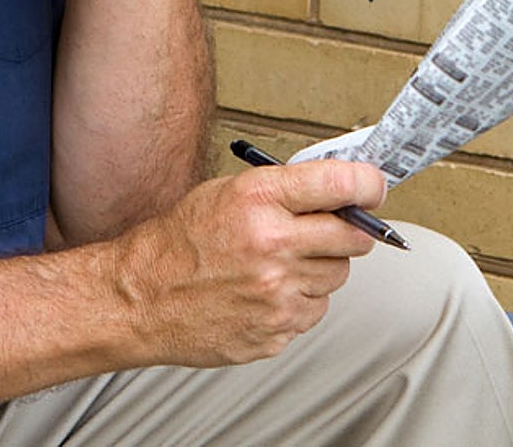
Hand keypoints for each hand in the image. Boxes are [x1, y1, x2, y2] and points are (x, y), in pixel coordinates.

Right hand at [107, 160, 386, 367]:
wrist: (140, 298)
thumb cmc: (180, 242)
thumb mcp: (227, 192)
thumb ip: (285, 190)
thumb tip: (341, 188)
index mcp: (259, 200)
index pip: (342, 183)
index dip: (368, 185)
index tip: (373, 189)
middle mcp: (271, 245)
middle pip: (353, 237)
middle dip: (349, 231)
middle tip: (331, 229)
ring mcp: (275, 293)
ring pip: (336, 276)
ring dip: (318, 268)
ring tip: (276, 264)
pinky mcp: (275, 330)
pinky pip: (314, 310)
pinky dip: (298, 301)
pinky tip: (263, 292)